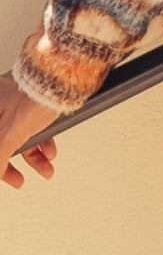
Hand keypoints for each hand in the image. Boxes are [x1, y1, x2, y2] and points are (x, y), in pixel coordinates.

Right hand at [0, 71, 59, 188]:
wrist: (64, 73)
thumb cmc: (35, 95)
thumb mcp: (11, 132)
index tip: (3, 174)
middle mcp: (0, 104)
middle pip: (2, 142)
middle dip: (12, 165)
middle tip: (18, 181)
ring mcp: (16, 102)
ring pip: (19, 136)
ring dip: (33, 157)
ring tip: (46, 170)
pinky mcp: (32, 102)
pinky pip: (32, 127)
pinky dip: (41, 142)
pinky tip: (50, 153)